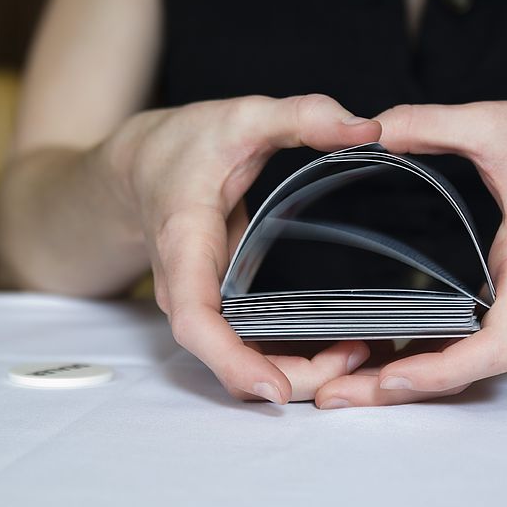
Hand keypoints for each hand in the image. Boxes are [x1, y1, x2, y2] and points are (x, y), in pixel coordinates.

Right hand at [101, 94, 380, 402]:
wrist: (139, 168)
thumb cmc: (183, 146)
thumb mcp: (242, 116)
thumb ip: (302, 116)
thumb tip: (367, 127)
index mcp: (184, 247)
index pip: (195, 321)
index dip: (232, 362)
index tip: (277, 390)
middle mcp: (187, 291)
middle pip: (229, 360)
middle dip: (292, 375)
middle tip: (358, 357)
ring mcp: (201, 307)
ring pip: (242, 365)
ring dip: (298, 372)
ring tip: (359, 353)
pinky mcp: (218, 311)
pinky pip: (250, 351)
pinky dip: (291, 358)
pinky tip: (337, 347)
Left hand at [314, 99, 506, 407]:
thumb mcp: (498, 123)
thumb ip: (430, 124)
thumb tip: (371, 129)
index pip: (496, 346)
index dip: (442, 371)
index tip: (389, 376)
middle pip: (473, 368)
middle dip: (406, 388)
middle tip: (336, 395)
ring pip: (476, 362)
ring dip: (418, 377)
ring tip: (350, 381)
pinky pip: (483, 343)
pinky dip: (439, 355)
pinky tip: (393, 351)